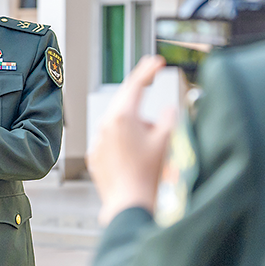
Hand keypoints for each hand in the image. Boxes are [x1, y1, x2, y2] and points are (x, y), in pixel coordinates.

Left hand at [88, 56, 176, 225]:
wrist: (129, 203)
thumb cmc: (149, 174)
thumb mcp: (166, 141)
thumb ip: (169, 118)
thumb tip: (168, 110)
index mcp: (123, 116)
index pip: (136, 84)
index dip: (148, 71)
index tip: (157, 62)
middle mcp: (106, 125)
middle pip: (125, 103)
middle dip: (142, 101)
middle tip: (153, 98)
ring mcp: (98, 141)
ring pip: (117, 123)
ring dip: (133, 126)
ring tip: (149, 148)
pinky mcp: (95, 157)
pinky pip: (110, 141)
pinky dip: (122, 142)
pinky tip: (134, 158)